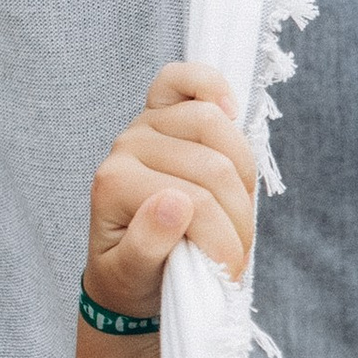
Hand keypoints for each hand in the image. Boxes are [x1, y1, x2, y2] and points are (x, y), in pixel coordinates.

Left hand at [85, 61, 256, 318]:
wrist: (125, 270)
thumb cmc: (130, 275)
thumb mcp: (130, 277)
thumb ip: (146, 248)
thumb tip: (176, 202)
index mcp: (114, 184)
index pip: (196, 203)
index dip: (224, 242)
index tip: (228, 272)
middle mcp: (126, 146)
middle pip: (214, 166)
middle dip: (238, 218)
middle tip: (236, 254)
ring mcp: (145, 124)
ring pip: (216, 128)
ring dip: (243, 178)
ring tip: (238, 217)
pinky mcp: (162, 112)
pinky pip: (184, 80)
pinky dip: (211, 86)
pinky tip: (230, 110)